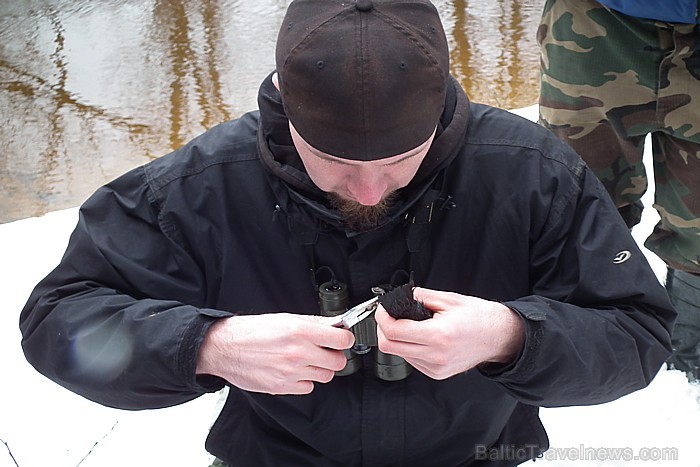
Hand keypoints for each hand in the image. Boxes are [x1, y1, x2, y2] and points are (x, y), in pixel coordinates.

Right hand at [196, 313, 354, 394]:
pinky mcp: (282, 387)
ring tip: (306, 360)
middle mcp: (298, 352)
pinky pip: (307, 387)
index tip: (341, 339)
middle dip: (334, 356)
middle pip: (337, 362)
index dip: (344, 339)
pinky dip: (304, 380)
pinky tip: (293, 370)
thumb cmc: (252, 331)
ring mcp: (291, 372)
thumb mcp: (285, 318)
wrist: (225, 347)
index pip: (342, 340)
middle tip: (324, 351)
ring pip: (325, 376)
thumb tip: (334, 324)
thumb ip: (313, 323)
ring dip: (319, 369)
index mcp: (301, 332)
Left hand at [375, 287, 523, 379]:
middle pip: (389, 347)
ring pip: (398, 355)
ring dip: (395, 339)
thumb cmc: (480, 317)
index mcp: (438, 335)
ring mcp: (436, 368)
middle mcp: (436, 355)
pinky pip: (411, 360)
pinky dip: (408, 347)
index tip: (383, 309)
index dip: (382, 317)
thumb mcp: (448, 299)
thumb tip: (398, 296)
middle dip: (383, 329)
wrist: (499, 337)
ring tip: (409, 324)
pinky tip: (420, 337)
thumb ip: (420, 296)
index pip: (393, 331)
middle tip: (389, 316)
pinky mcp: (436, 374)